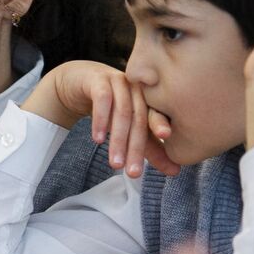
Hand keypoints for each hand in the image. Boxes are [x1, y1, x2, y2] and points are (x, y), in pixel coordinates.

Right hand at [25, 61, 177, 176]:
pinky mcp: (97, 79)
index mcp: (149, 98)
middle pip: (139, 118)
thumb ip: (150, 149)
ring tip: (115, 164)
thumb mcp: (129, 129)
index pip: (156, 116)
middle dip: (136, 148)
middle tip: (133, 174)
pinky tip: (97, 139)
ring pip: (122, 111)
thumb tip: (175, 171)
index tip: (166, 141)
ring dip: (118, 140)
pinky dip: (100, 120)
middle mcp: (136, 88)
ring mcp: (118, 81)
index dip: (161, 127)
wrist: (77, 84)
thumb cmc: (109, 108)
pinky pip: (102, 99)